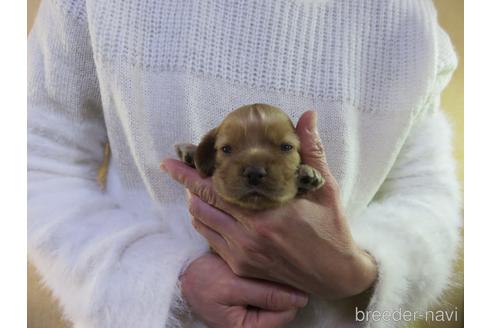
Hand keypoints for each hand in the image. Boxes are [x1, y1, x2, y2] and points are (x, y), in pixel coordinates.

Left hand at [163, 111, 377, 299]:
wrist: (334, 275)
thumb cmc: (330, 228)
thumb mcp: (324, 187)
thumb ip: (311, 151)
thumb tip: (308, 115)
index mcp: (266, 214)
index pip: (216, 188)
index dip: (189, 174)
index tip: (170, 160)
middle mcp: (248, 236)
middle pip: (202, 204)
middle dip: (184, 184)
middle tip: (174, 166)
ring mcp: (242, 254)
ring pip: (202, 223)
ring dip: (194, 202)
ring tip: (194, 186)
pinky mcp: (241, 266)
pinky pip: (210, 241)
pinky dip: (204, 222)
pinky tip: (209, 211)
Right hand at [180, 253, 307, 327]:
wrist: (182, 273)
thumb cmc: (203, 280)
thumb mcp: (232, 286)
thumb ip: (265, 294)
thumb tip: (301, 299)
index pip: (287, 313)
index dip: (289, 291)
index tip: (285, 267)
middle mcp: (254, 324)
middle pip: (286, 305)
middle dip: (282, 284)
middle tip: (275, 261)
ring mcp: (254, 312)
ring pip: (280, 295)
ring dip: (275, 279)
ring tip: (264, 262)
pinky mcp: (253, 299)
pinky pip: (271, 289)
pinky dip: (269, 277)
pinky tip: (260, 265)